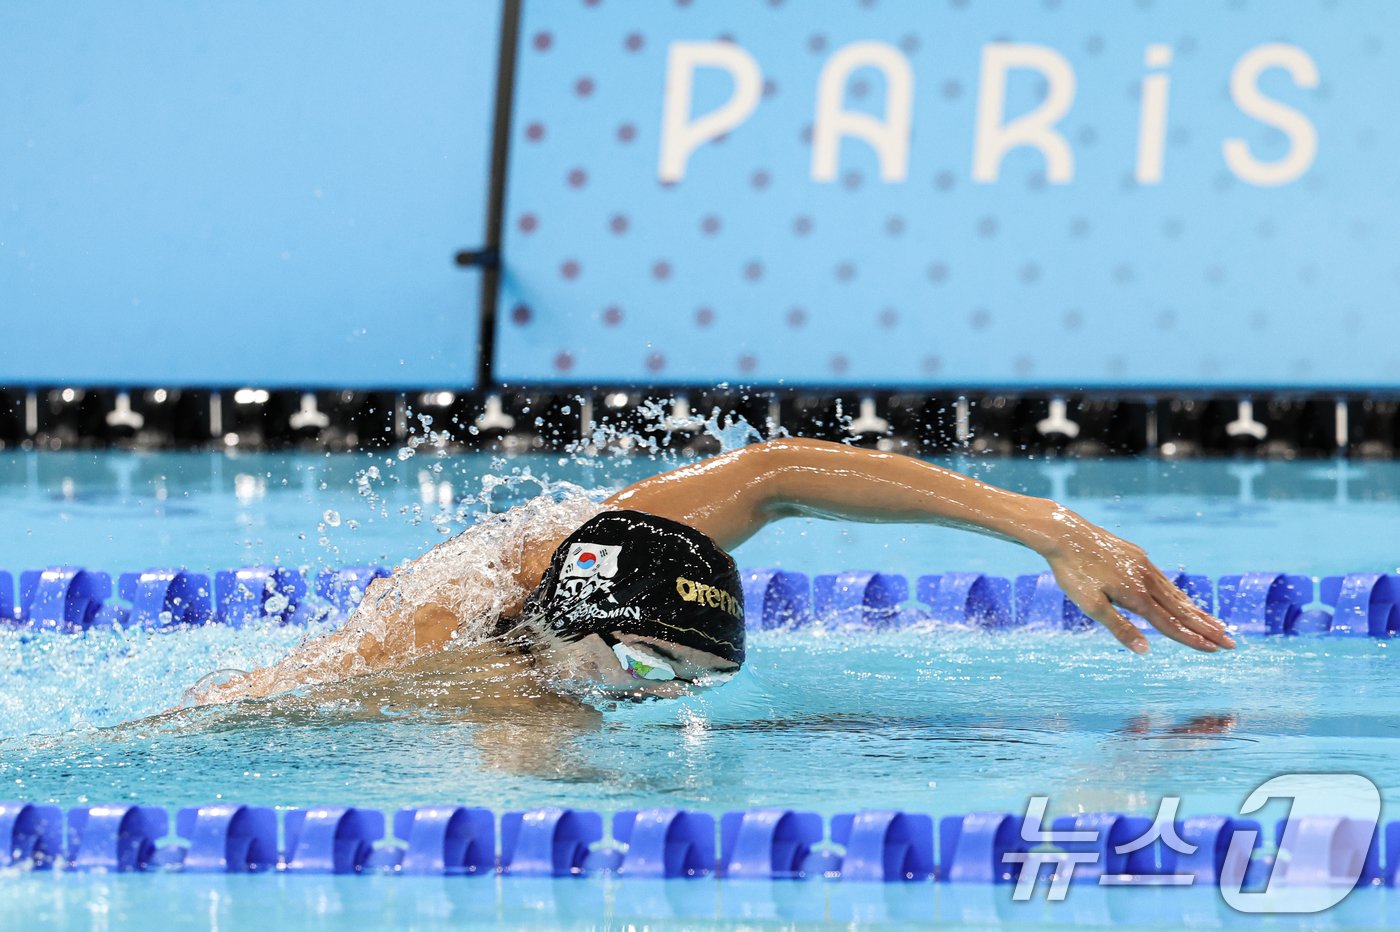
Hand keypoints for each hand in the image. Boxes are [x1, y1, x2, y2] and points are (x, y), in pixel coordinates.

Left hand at [1037, 507, 1235, 653]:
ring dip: (1196, 611)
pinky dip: (1178, 594)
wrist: (1064, 532)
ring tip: (1215, 624)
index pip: (1170, 624)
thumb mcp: (1090, 604)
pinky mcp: (1137, 555)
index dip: (1193, 639)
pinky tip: (1182, 600)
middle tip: (1232, 643)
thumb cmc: (1072, 572)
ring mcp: (1144, 565)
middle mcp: (1146, 579)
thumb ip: (1119, 627)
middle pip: (1181, 610)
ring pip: (1175, 594)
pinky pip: (1164, 580)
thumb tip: (1146, 650)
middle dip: (1207, 628)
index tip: (1216, 650)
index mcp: (1136, 595)